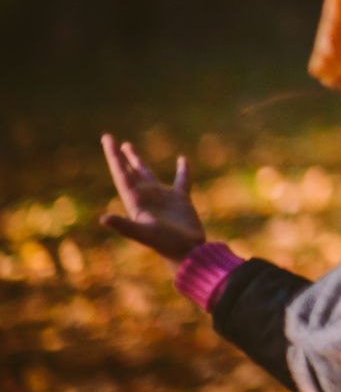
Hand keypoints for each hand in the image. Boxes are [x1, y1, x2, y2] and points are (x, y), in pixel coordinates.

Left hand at [99, 134, 204, 262]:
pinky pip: (181, 180)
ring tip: (129, 146)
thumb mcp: (143, 233)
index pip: (121, 173)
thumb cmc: (165, 244)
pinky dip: (182, 169)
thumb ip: (124, 225)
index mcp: (135, 200)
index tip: (107, 139)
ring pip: (146, 173)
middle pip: (129, 171)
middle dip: (119, 156)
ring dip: (137, 160)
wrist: (187, 252)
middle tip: (109, 139)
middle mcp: (146, 196)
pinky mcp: (180, 200)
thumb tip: (103, 219)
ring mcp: (162, 197)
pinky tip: (182, 160)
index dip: (114, 157)